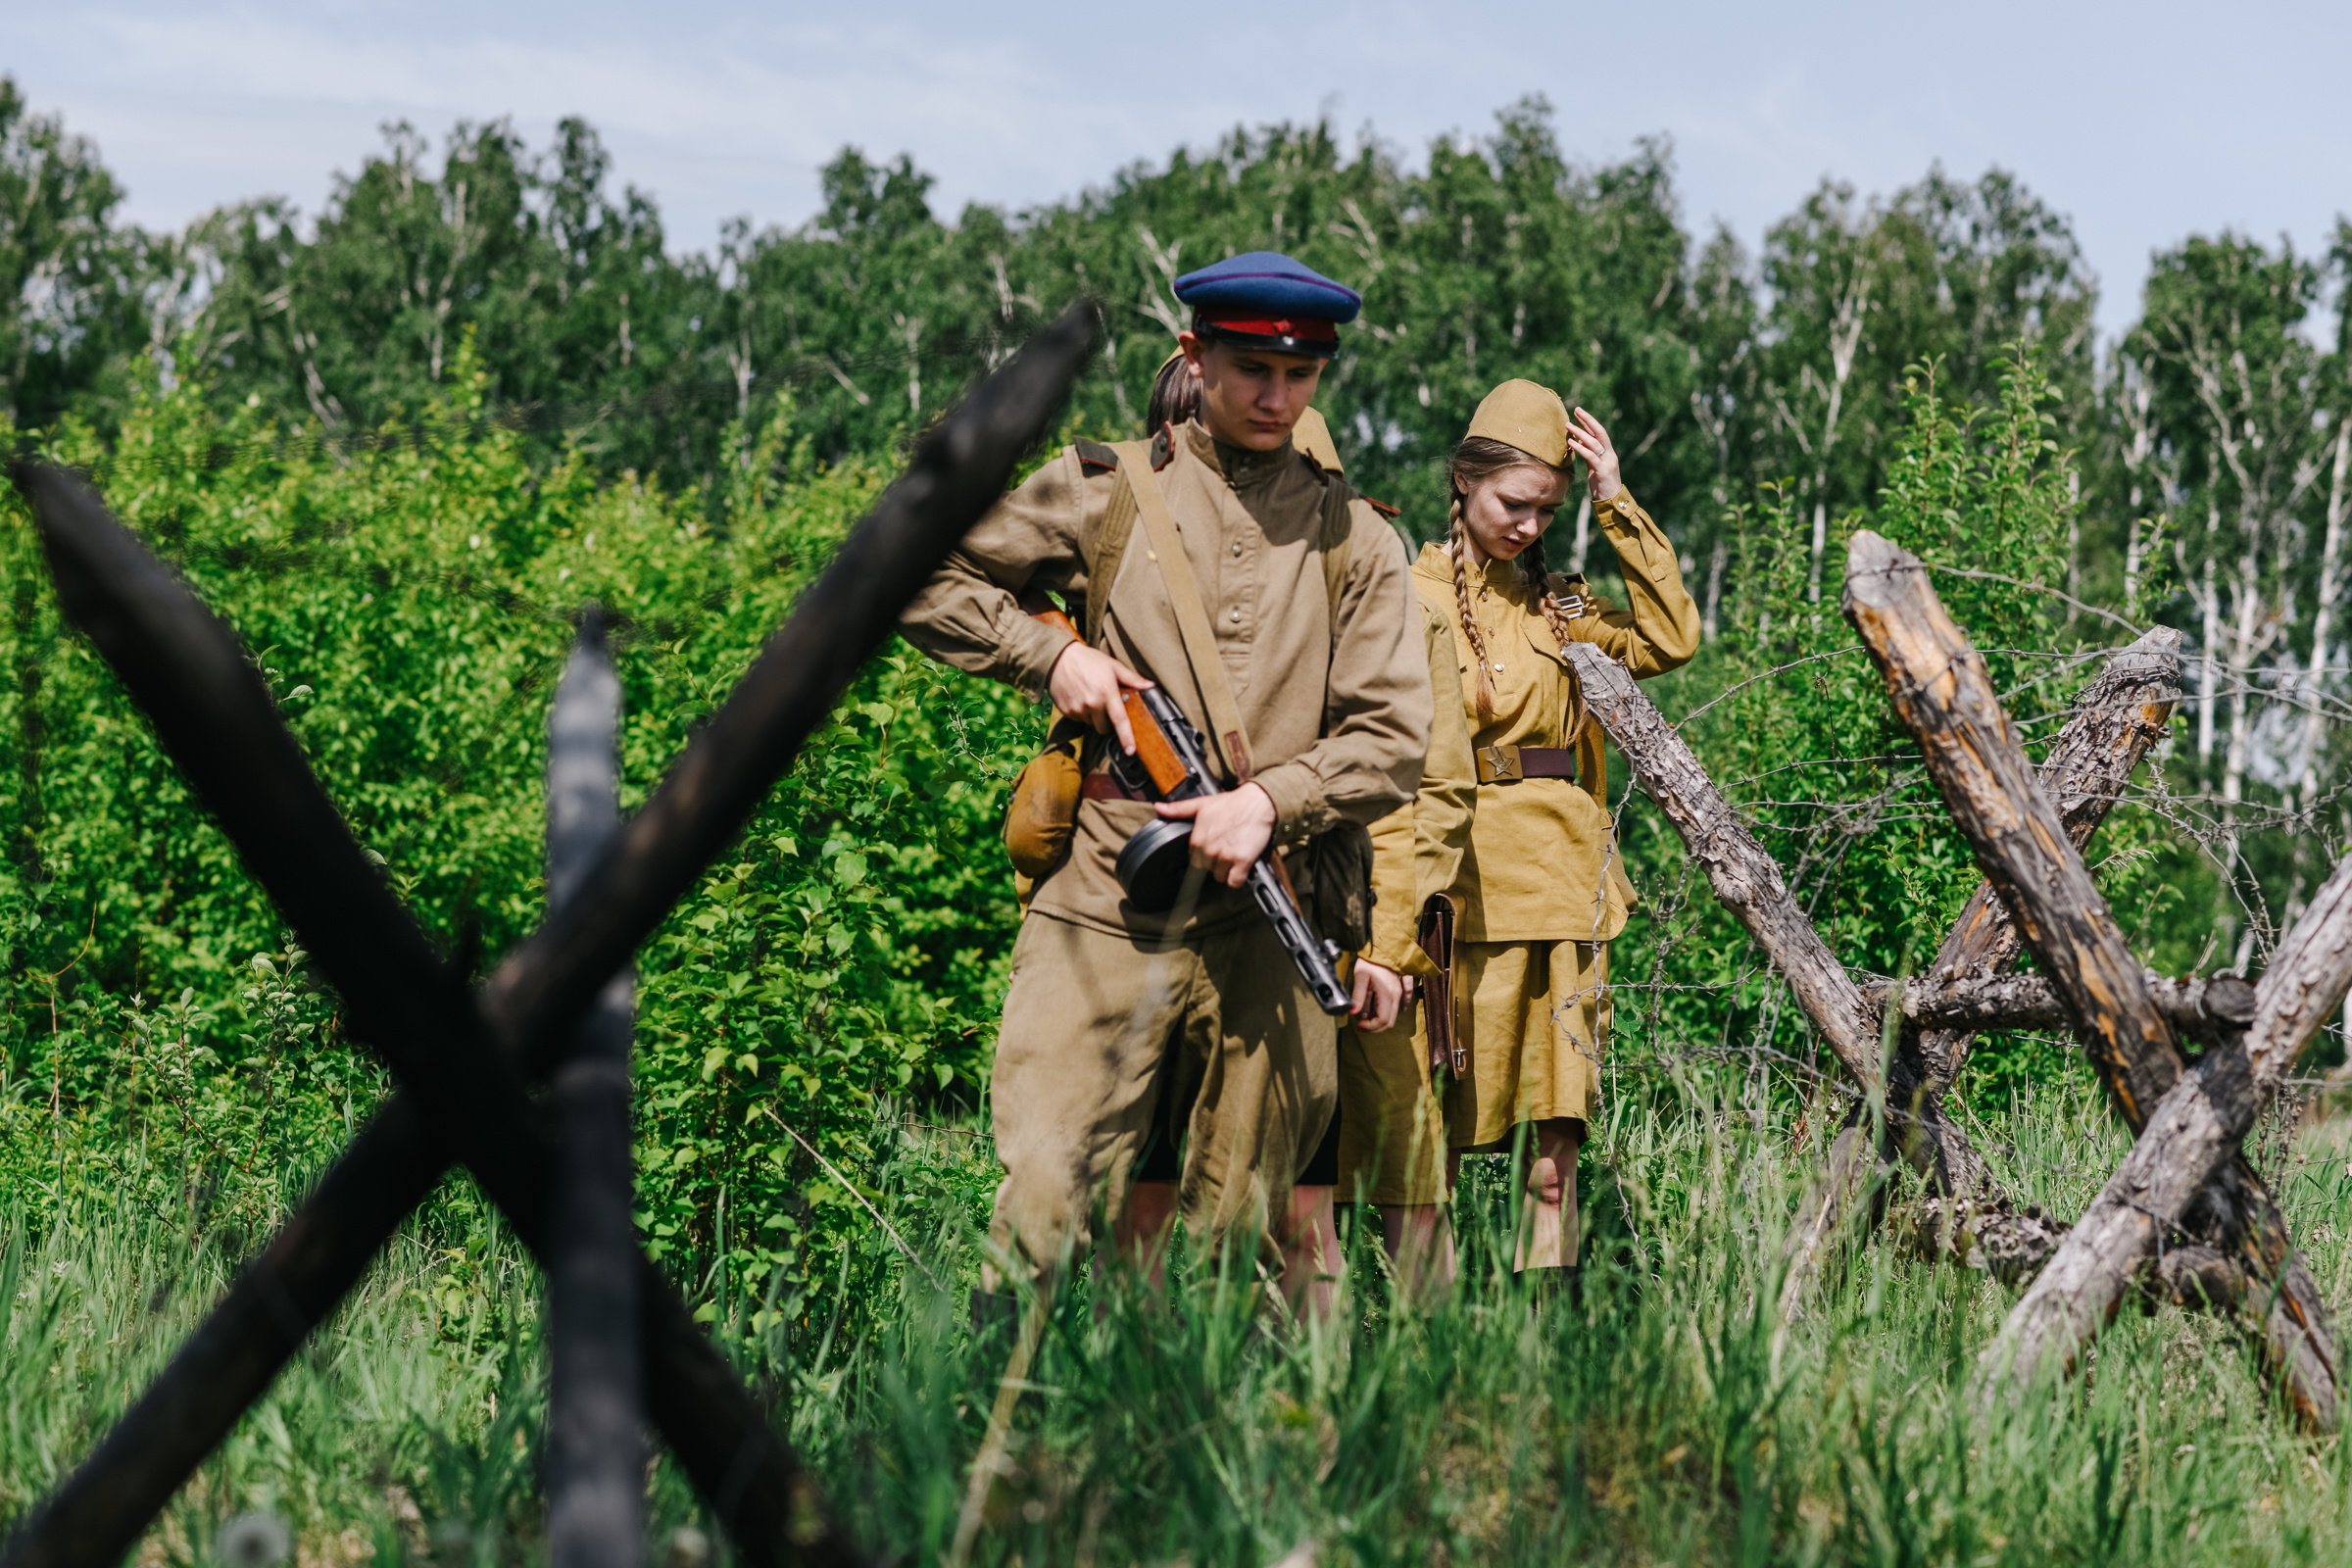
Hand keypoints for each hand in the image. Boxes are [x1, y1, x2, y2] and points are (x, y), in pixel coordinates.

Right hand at [1048, 642, 1152, 752]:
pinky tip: (1079, 696)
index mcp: (1106, 692)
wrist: (1058, 658)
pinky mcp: (1066, 711)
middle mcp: (1092, 703)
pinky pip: (1078, 719)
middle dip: (1106, 721)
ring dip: (1093, 716)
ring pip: (1091, 723)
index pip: (1119, 720)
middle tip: (1104, 704)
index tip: (1130, 750)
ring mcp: (1077, 709)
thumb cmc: (1088, 660)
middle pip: (1104, 728)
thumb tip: (1150, 686)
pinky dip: (1081, 712)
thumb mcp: (1113, 666)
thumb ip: (1132, 678)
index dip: (1126, 737)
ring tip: (1089, 696)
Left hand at [1154, 783, 1275, 887]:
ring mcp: (1225, 856)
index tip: (1214, 846)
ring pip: (1220, 876)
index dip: (1205, 854)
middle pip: (1207, 869)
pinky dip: (1238, 878)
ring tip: (1234, 854)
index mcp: (1197, 839)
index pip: (1194, 860)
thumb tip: (1158, 807)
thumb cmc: (1232, 803)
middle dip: (1215, 862)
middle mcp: (1209, 850)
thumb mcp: (1202, 804)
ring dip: (1227, 870)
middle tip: (1226, 848)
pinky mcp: (1242, 861)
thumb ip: (1178, 809)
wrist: (1258, 802)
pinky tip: (1241, 866)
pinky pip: (1235, 881)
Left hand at [1350, 959, 1406, 1032]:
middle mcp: (1396, 995)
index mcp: (1387, 994)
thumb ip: (1357, 996)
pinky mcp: (1402, 986)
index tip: (1360, 1025)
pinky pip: (1404, 1001)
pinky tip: (1388, 1009)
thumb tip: (1352, 1012)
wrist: (1382, 945)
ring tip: (1366, 1011)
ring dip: (1380, 1017)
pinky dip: (1396, 1008)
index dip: (1371, 1027)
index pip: (1382, 1020)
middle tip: (1362, 1024)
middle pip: (1390, 1021)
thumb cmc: (1371, 959)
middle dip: (1375, 1026)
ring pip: (1394, 1013)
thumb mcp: (1360, 977)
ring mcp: (1400, 990)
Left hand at [1566, 406, 1620, 502]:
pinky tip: (1571, 443)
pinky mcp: (1603, 471)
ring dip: (1581, 433)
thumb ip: (1588, 455)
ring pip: (1595, 443)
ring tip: (1568, 425)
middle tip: (1576, 410)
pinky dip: (1581, 448)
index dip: (1589, 422)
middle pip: (1600, 432)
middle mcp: (1610, 455)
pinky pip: (1591, 457)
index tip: (1579, 412)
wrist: (1612, 502)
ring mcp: (1608, 462)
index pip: (1599, 433)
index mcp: (1608, 453)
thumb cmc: (1601, 485)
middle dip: (1588, 420)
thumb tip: (1578, 442)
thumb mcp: (1594, 468)